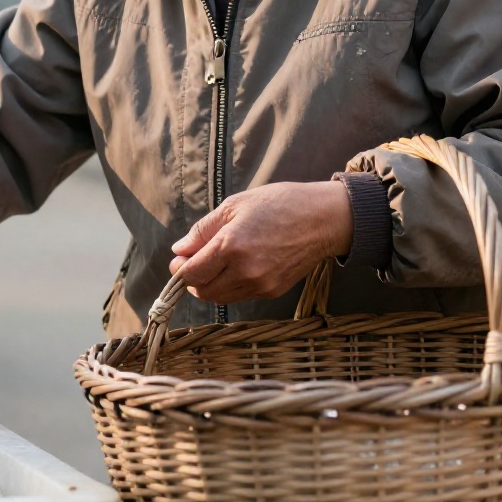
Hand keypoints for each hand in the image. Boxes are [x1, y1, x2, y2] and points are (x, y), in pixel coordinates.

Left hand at [168, 180, 351, 303]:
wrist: (323, 219)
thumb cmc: (279, 204)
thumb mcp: (234, 206)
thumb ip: (203, 230)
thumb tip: (180, 249)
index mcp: (231, 246)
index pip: (192, 272)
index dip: (179, 269)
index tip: (178, 259)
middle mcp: (244, 271)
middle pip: (203, 291)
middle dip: (191, 280)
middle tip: (190, 262)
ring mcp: (260, 285)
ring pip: (221, 297)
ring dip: (209, 285)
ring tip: (213, 264)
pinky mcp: (272, 292)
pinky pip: (240, 295)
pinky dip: (230, 286)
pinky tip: (235, 267)